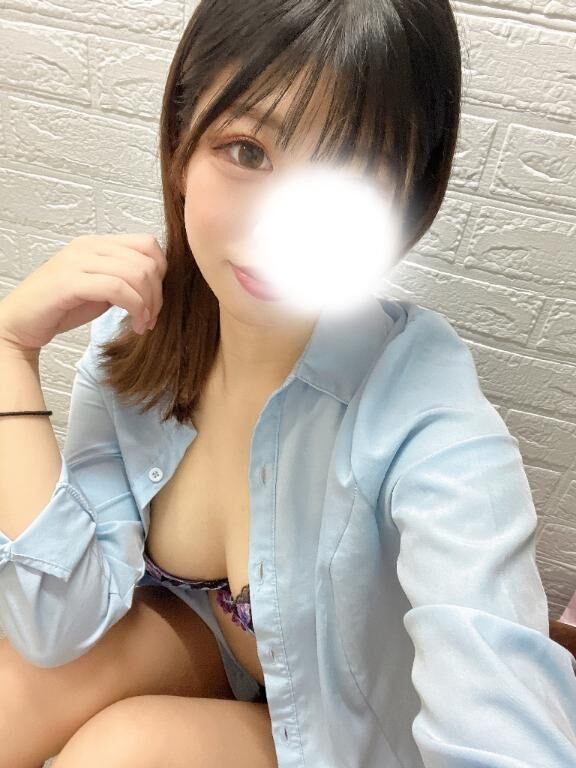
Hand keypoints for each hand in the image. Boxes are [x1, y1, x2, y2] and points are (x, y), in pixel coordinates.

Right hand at [0, 233, 166, 353]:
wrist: (20, 324)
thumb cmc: (61, 307)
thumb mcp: (101, 288)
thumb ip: (124, 279)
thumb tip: (156, 283)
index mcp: (97, 243)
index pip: (148, 244)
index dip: (161, 272)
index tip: (155, 300)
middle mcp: (88, 246)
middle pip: (147, 260)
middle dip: (157, 294)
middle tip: (151, 318)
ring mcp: (78, 261)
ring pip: (137, 273)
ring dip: (148, 304)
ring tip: (143, 324)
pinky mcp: (70, 282)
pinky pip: (118, 289)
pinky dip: (135, 308)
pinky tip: (134, 325)